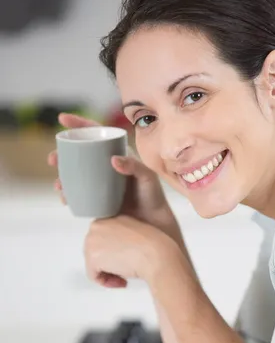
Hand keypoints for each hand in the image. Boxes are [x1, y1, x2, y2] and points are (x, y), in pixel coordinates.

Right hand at [48, 113, 181, 240]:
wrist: (153, 223)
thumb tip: (113, 160)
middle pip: (79, 154)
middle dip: (61, 154)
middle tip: (53, 159)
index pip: (96, 134)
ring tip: (59, 184)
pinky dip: (68, 194)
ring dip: (61, 176)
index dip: (79, 124)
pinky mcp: (97, 199)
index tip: (63, 118)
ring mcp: (100, 182)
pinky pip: (78, 193)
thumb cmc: (153, 197)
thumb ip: (134, 167)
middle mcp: (106, 166)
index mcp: (117, 153)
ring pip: (75, 174)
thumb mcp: (147, 178)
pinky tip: (65, 199)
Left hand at [84, 214, 178, 288]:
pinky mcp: (93, 258)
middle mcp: (96, 227)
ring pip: (93, 263)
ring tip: (124, 276)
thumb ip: (121, 234)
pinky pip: (93, 276)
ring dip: (108, 272)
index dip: (114, 252)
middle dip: (109, 263)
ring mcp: (92, 242)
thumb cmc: (153, 244)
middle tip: (125, 270)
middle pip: (95, 251)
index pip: (102, 239)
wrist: (156, 254)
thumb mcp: (134, 229)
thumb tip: (116, 249)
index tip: (124, 258)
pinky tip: (122, 280)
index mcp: (107, 217)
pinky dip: (106, 282)